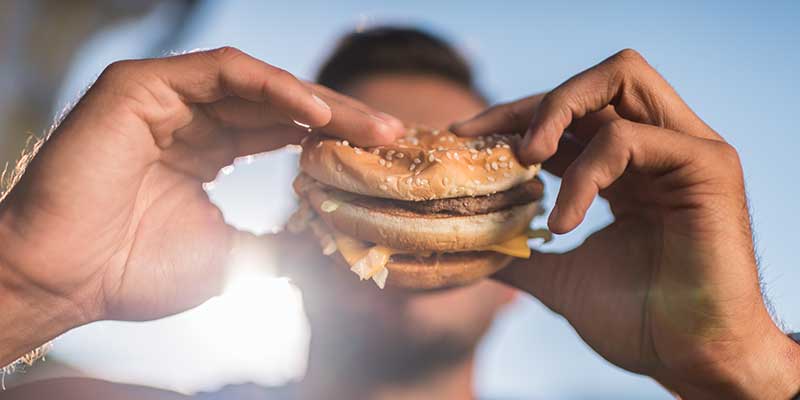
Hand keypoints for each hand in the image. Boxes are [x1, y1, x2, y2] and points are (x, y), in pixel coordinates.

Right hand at [0, 47, 403, 364]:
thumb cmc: (133, 272)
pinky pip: (223, 73)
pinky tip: (316, 114)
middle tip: (393, 135)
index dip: (333, 142)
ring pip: (259, 84)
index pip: (282, 132)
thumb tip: (331, 246)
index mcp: (206, 151)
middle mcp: (190, 119)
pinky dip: (273, 87)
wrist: (63, 280)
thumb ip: (278, 241)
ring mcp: (166, 98)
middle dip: (340, 119)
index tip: (383, 159)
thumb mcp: (231, 256)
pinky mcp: (143, 86)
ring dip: (319, 102)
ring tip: (369, 127)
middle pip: (280, 104)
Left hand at [453, 49, 799, 398]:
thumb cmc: (640, 321)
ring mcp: (685, 150)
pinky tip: (563, 222)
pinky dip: (584, 175)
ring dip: (558, 111)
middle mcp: (659, 147)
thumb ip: (523, 254)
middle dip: (536, 102)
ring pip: (620, 79)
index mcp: (629, 168)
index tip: (463, 137)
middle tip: (494, 144)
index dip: (515, 116)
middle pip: (597, 80)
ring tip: (525, 161)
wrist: (692, 359)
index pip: (570, 116)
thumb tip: (472, 248)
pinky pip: (628, 140)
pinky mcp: (707, 165)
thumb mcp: (563, 277)